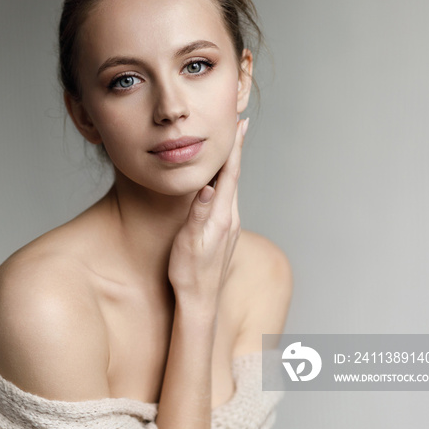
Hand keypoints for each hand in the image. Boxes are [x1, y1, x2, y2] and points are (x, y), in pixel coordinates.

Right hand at [167, 117, 247, 313]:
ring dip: (232, 166)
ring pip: (232, 188)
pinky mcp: (225, 234)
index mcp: (222, 217)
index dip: (234, 149)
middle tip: (238, 126)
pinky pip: (227, 200)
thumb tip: (207, 187)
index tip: (239, 126)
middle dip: (236, 151)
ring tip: (232, 148)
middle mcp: (231, 219)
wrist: (199, 301)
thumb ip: (199, 214)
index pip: (229, 175)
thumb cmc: (189, 273)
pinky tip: (222, 183)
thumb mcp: (189, 243)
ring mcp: (230, 227)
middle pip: (234, 177)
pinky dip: (227, 183)